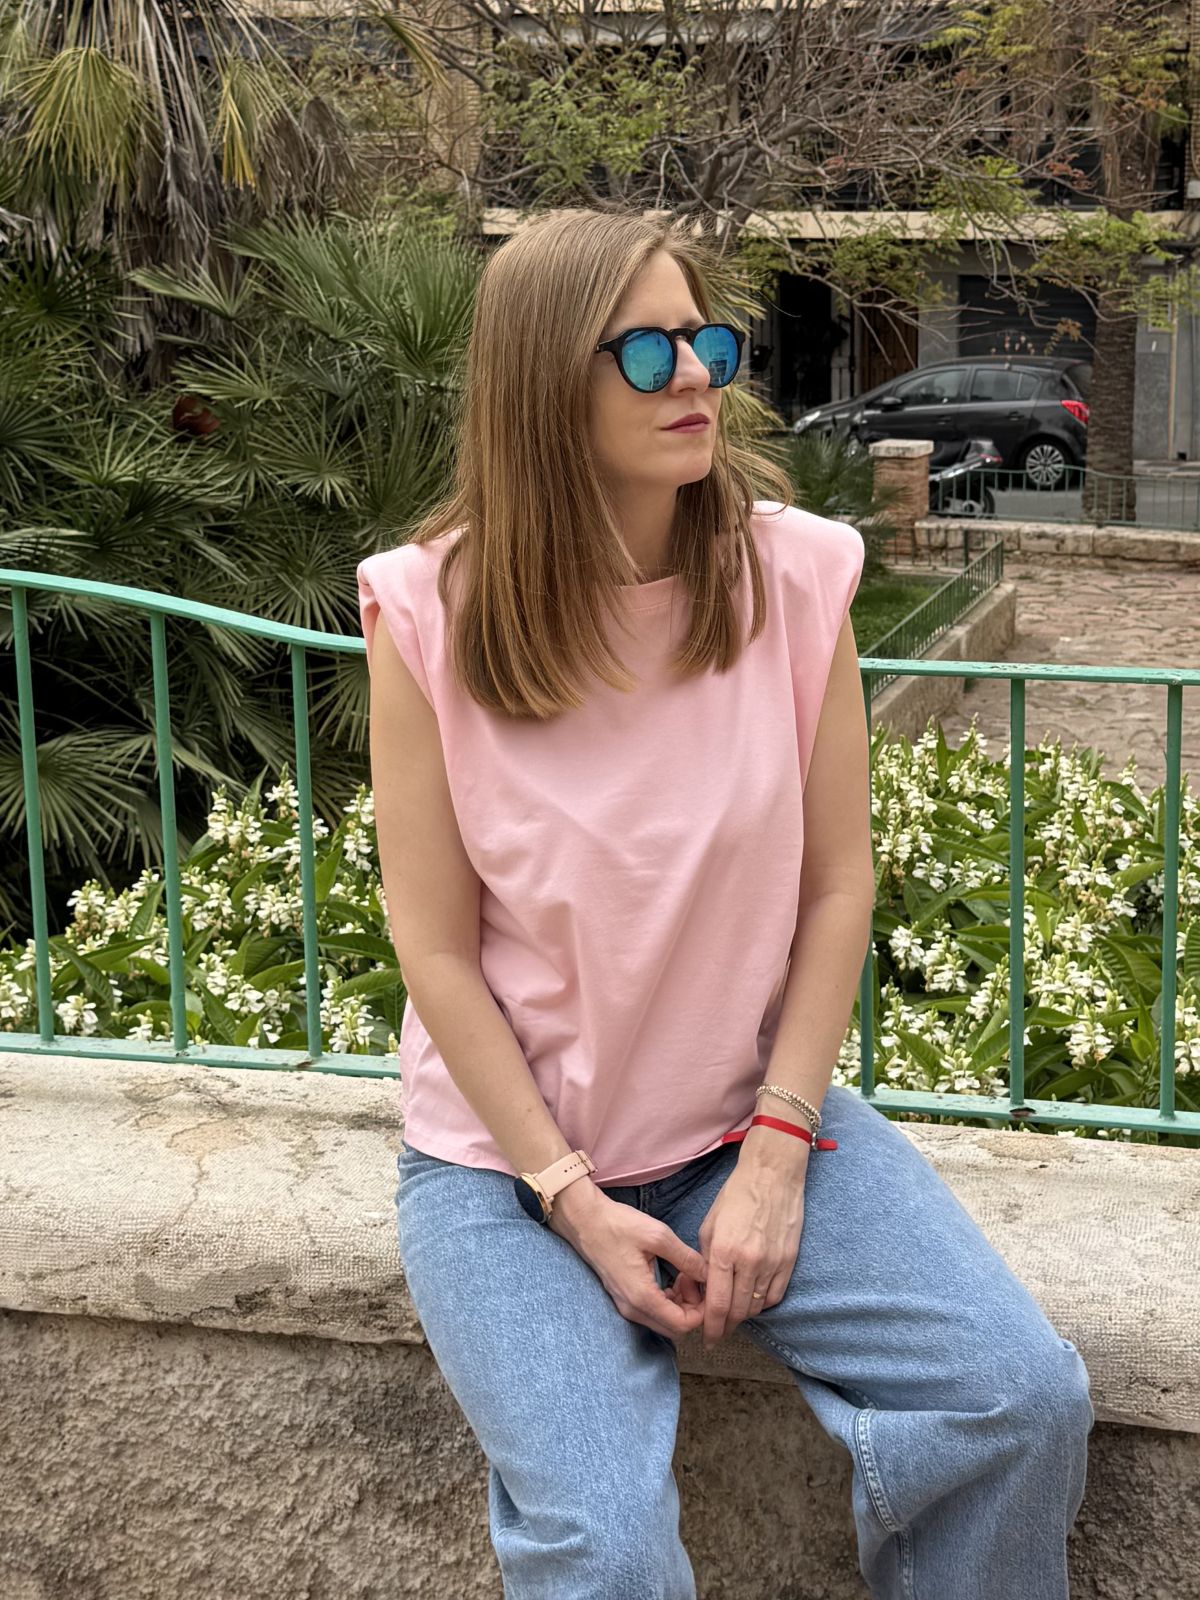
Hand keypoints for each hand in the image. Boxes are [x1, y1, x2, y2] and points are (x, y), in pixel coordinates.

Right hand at [550, 1183, 709, 1342]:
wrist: (584, 1220)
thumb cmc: (618, 1225)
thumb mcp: (658, 1236)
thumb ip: (686, 1258)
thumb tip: (708, 1274)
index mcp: (642, 1296)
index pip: (682, 1326)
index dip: (701, 1311)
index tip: (703, 1285)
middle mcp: (632, 1308)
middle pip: (674, 1328)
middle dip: (692, 1308)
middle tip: (694, 1279)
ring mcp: (626, 1305)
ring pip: (664, 1321)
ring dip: (680, 1305)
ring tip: (684, 1275)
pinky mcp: (624, 1298)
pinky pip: (653, 1312)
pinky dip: (668, 1301)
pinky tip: (671, 1278)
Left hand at [695, 1151, 806, 1349]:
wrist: (772, 1176)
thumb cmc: (736, 1196)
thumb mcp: (709, 1225)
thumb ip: (705, 1260)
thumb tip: (704, 1288)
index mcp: (724, 1252)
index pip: (717, 1304)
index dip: (712, 1328)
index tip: (708, 1340)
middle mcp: (750, 1262)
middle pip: (738, 1312)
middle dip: (726, 1327)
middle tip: (718, 1332)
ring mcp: (772, 1263)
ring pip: (756, 1307)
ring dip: (743, 1316)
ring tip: (733, 1315)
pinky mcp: (789, 1261)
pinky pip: (774, 1296)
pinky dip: (762, 1304)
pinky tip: (753, 1301)